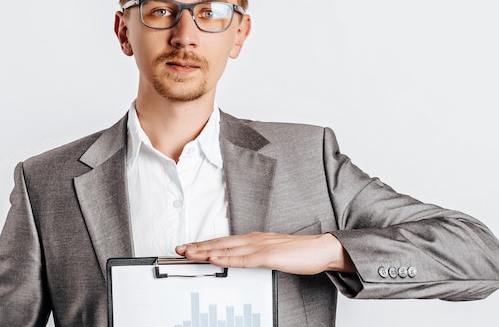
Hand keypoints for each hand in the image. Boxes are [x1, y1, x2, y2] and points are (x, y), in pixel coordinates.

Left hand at [175, 232, 354, 274]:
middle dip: (197, 246)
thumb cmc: (300, 252)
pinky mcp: (267, 256)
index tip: (187, 247)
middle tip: (178, 248)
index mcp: (253, 239)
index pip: (222, 242)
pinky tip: (214, 258)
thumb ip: (255, 255)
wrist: (321, 249)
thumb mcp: (272, 253)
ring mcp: (259, 247)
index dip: (203, 244)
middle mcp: (252, 239)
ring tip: (188, 252)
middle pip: (219, 243)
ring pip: (226, 249)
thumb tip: (241, 259)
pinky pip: (243, 259)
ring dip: (205, 251)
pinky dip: (226, 258)